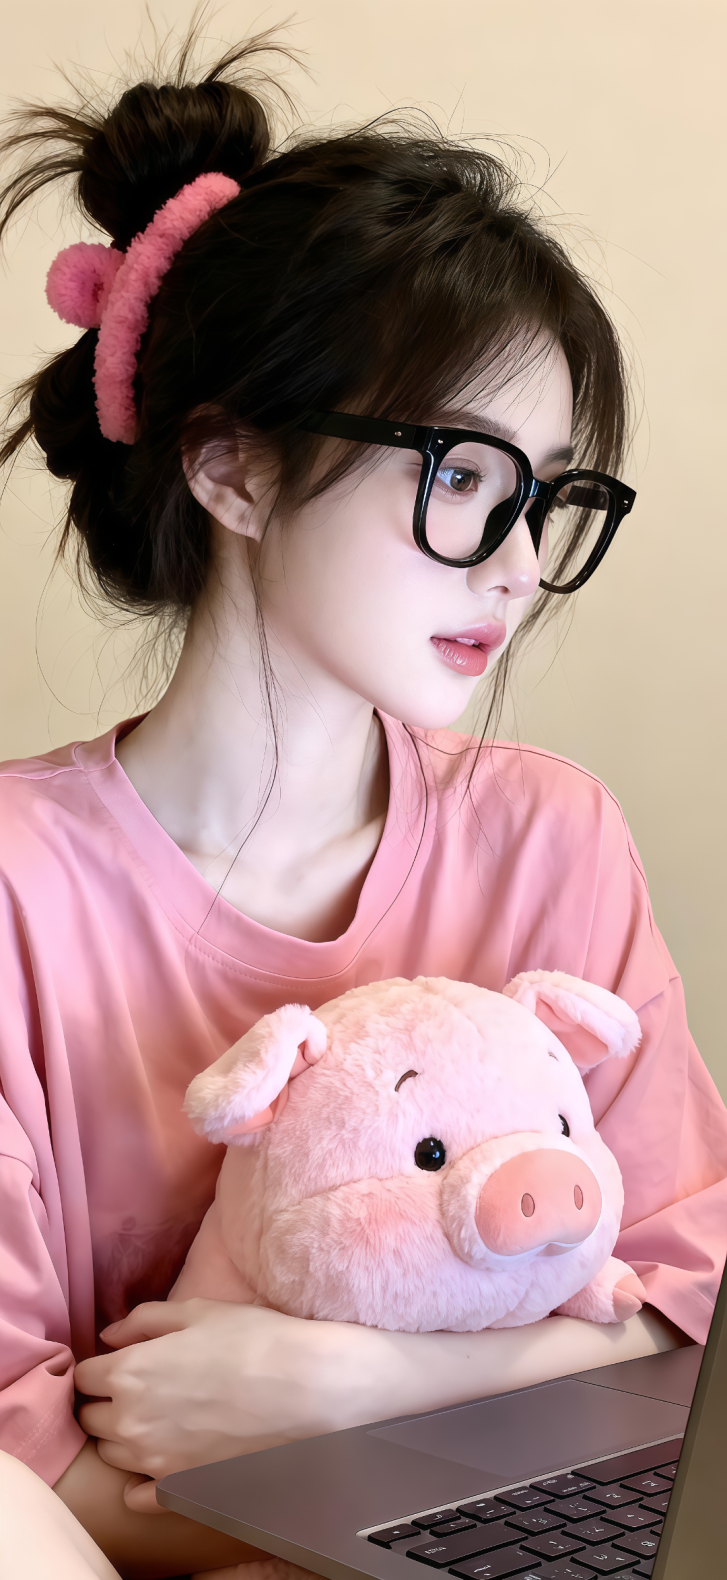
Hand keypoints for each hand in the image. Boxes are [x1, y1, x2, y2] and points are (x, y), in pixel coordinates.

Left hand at [74, 1298, 373, 1485]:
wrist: (305, 1389)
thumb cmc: (253, 1341)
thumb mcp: (197, 1311)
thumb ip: (144, 1320)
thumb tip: (110, 1336)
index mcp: (129, 1372)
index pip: (84, 1377)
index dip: (102, 1366)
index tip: (121, 1362)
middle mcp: (131, 1422)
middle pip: (91, 1418)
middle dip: (107, 1402)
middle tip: (141, 1389)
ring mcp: (154, 1461)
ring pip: (112, 1455)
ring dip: (125, 1437)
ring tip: (160, 1419)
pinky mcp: (180, 1489)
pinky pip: (138, 1496)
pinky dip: (141, 1482)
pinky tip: (165, 1460)